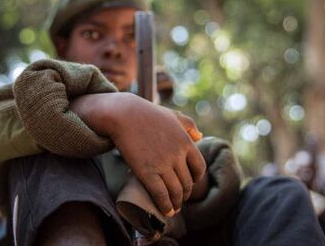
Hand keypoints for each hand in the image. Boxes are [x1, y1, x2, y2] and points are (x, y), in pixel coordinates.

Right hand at [70, 92, 205, 216]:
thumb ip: (189, 125)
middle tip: (179, 199)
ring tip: (173, 208)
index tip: (190, 183)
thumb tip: (200, 137)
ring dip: (176, 203)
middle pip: (187, 183)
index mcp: (186, 142)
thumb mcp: (173, 115)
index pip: (199, 168)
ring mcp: (162, 165)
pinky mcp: (146, 172)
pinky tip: (166, 211)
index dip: (196, 179)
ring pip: (176, 192)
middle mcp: (177, 155)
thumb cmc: (148, 114)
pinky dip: (165, 205)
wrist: (124, 115)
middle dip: (185, 194)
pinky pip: (161, 194)